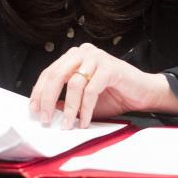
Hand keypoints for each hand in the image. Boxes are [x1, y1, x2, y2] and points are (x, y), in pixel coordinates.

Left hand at [29, 43, 177, 128]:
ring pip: (73, 83)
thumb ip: (66, 101)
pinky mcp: (110, 67)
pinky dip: (85, 108)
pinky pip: (91, 90)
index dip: (39, 92)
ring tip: (67, 125)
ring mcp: (97, 57)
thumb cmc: (114, 95)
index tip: (34, 109)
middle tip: (46, 119)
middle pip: (56, 75)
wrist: (143, 93)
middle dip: (48, 100)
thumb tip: (46, 111)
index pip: (49, 72)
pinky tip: (84, 121)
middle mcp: (84, 53)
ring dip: (69, 109)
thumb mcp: (84, 100)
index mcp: (74, 57)